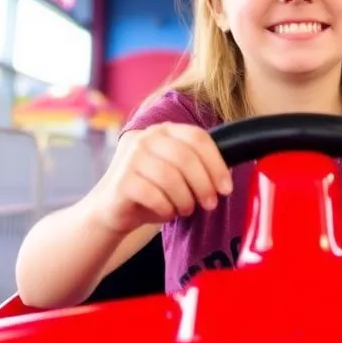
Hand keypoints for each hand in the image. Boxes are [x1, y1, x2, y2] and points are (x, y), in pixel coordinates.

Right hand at [92, 123, 232, 234]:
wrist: (113, 209)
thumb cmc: (152, 191)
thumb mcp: (177, 172)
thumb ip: (198, 165)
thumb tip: (228, 174)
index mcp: (164, 130)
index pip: (198, 138)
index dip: (217, 164)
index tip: (226, 187)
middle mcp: (146, 138)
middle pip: (186, 158)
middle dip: (204, 185)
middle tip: (210, 204)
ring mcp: (131, 158)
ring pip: (171, 178)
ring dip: (186, 200)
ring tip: (186, 209)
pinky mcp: (122, 181)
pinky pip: (154, 196)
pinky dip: (167, 209)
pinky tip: (167, 212)